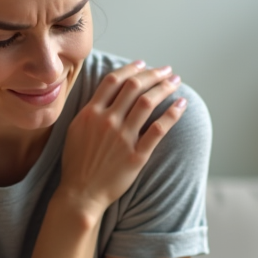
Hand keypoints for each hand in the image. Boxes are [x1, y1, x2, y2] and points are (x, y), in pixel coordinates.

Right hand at [60, 60, 186, 214]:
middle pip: (134, 87)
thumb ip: (90, 111)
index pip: (114, 81)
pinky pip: (159, 129)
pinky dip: (173, 114)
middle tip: (166, 70)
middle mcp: (107, 121)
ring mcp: (123, 138)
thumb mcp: (75, 131)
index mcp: (91, 113)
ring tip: (175, 82)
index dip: (131, 69)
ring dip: (164, 88)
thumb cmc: (77, 164)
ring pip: (148, 103)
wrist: (81, 194)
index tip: (143, 64)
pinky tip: (181, 104)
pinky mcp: (136, 155)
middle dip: (153, 74)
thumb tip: (105, 94)